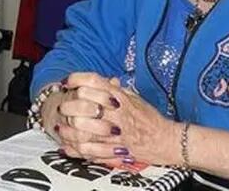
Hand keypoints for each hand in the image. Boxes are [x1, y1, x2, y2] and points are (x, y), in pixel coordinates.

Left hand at [48, 73, 179, 168]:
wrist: (166, 140)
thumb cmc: (149, 119)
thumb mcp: (133, 98)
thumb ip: (116, 90)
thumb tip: (104, 80)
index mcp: (119, 96)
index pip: (93, 80)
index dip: (76, 79)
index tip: (67, 82)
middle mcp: (115, 111)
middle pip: (83, 102)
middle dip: (69, 104)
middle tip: (63, 106)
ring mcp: (115, 131)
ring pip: (83, 127)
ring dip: (69, 128)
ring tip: (61, 127)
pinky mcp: (116, 148)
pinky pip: (91, 149)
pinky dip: (76, 148)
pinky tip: (68, 146)